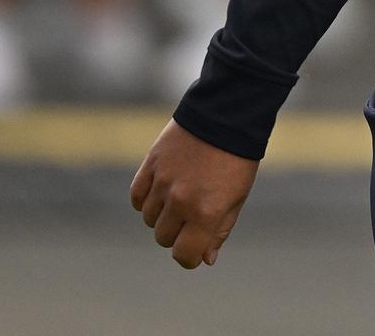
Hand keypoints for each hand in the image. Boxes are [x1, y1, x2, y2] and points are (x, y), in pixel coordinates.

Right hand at [130, 120, 259, 268]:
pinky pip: (137, 197)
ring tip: (179, 196)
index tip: (194, 250)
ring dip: (162, 215)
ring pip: (149, 219)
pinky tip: (161, 190)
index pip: (184, 255)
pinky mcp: (151, 164)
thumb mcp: (237, 198)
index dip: (189, 257)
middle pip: (164, 238)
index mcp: (206, 212)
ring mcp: (163, 182)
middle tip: (191, 215)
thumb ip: (219, 231)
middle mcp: (181, 200)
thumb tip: (204, 260)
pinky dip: (146, 200)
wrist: (225, 115)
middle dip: (177, 233)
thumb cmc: (236, 159)